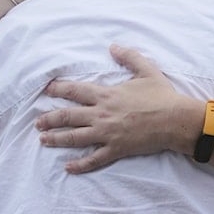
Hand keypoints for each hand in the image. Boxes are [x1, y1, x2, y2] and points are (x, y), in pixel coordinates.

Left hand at [36, 45, 195, 172]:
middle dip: (50, 118)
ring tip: (43, 140)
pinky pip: (94, 159)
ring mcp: (107, 134)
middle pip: (68, 116)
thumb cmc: (162, 95)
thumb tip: (113, 47)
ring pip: (75, 138)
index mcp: (107, 95)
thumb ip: (129, 57)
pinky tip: (68, 167)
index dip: (59, 89)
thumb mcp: (146, 70)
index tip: (47, 90)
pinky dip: (79, 165)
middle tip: (38, 121)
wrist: (175, 120)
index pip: (75, 91)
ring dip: (57, 139)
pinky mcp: (116, 149)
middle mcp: (102, 114)